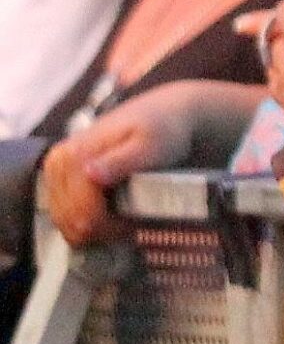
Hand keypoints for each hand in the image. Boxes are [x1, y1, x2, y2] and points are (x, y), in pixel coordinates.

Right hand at [40, 85, 207, 245]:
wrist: (165, 114)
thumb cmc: (161, 129)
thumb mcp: (150, 144)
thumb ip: (121, 160)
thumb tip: (90, 174)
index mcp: (74, 154)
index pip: (80, 208)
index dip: (107, 225)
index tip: (132, 227)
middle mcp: (58, 163)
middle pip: (69, 218)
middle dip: (100, 229)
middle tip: (132, 226)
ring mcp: (57, 174)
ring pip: (66, 222)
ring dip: (95, 230)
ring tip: (126, 223)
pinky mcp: (63, 182)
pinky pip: (68, 217)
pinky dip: (90, 224)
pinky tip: (113, 220)